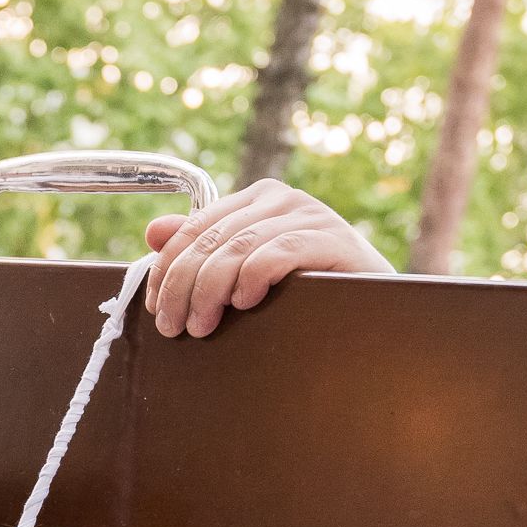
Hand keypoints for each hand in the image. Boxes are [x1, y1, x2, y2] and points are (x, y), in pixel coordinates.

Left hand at [143, 180, 394, 339]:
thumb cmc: (305, 294)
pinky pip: (280, 252)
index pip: (195, 228)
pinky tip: (245, 302)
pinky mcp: (334, 239)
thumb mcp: (247, 272)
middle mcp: (282, 198)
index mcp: (257, 200)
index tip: (155, 307)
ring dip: (210, 291)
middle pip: (212, 239)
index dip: (167, 268)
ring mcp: (310, 215)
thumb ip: (203, 248)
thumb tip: (153, 230)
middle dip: (183, 287)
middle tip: (173, 327)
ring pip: (239, 247)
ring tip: (202, 326)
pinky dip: (254, 276)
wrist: (373, 311)